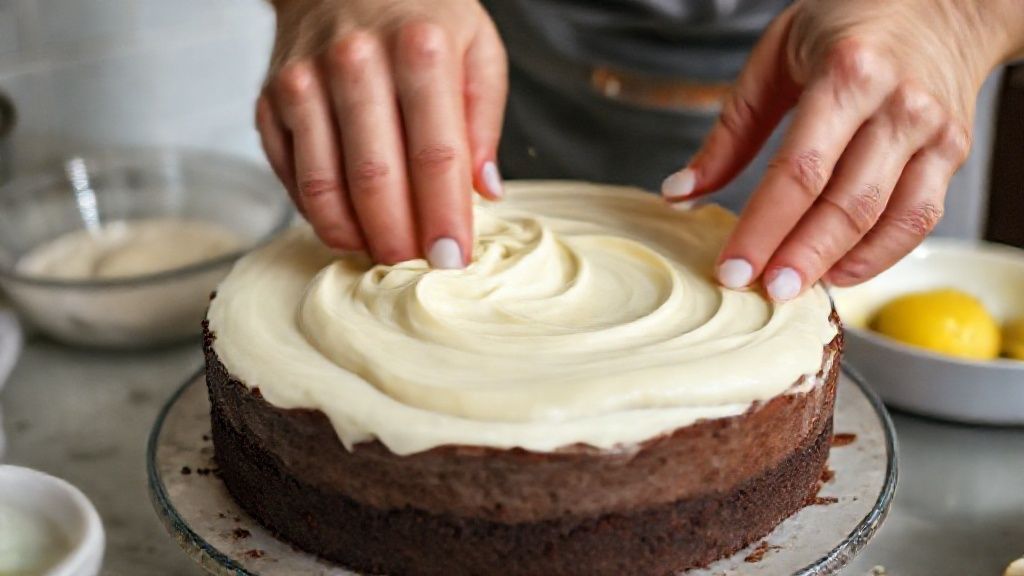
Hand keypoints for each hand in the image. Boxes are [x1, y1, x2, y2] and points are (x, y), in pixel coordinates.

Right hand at [257, 0, 506, 266]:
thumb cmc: (419, 13)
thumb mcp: (476, 45)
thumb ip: (485, 119)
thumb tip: (483, 192)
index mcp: (419, 48)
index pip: (435, 155)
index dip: (444, 218)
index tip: (454, 260)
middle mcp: (355, 63)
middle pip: (376, 179)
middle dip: (399, 240)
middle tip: (417, 266)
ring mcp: (304, 82)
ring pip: (326, 186)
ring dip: (356, 236)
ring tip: (383, 254)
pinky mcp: (270, 100)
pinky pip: (293, 177)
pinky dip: (320, 214)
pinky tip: (348, 226)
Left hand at [662, 0, 1023, 300]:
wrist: (943, 3)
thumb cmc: (848, 24)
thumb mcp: (775, 58)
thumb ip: (730, 131)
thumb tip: (681, 192)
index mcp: (848, 74)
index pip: (799, 170)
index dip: (763, 227)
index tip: (732, 268)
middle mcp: (898, 104)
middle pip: (845, 203)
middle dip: (799, 256)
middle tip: (762, 292)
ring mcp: (933, 131)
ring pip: (886, 218)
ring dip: (837, 264)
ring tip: (794, 289)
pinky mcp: (952, 152)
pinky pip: (919, 218)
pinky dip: (879, 255)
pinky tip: (839, 271)